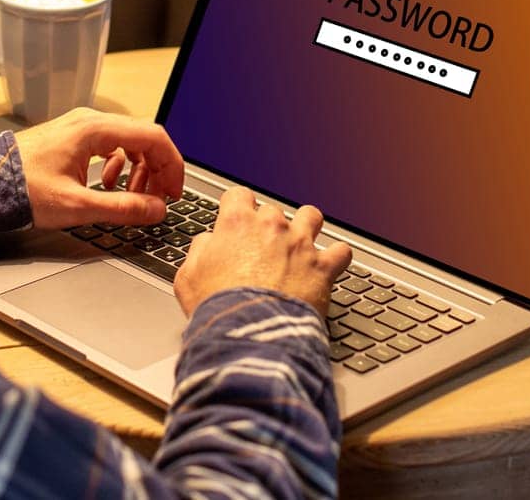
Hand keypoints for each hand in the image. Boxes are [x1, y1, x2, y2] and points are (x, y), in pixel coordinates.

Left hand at [15, 108, 184, 227]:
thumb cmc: (22, 190)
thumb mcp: (77, 206)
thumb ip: (123, 208)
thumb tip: (157, 210)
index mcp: (94, 129)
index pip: (154, 137)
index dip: (172, 166)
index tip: (175, 192)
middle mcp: (89, 121)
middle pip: (143, 138)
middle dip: (157, 169)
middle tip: (158, 199)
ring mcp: (80, 127)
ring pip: (128, 142)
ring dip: (139, 169)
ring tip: (133, 196)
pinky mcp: (71, 138)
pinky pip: (109, 146)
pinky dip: (118, 166)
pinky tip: (107, 185)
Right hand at [174, 187, 351, 316]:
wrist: (250, 334)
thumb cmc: (218, 308)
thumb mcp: (188, 277)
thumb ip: (199, 251)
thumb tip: (208, 243)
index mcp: (237, 224)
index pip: (238, 195)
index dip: (237, 207)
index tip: (237, 218)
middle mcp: (271, 227)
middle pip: (273, 211)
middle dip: (268, 227)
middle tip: (262, 248)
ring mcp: (300, 244)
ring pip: (311, 217)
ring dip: (306, 227)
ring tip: (300, 244)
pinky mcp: (323, 267)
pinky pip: (341, 251)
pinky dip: (337, 257)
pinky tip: (330, 265)